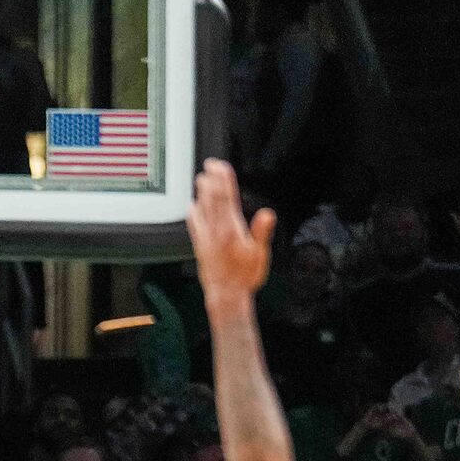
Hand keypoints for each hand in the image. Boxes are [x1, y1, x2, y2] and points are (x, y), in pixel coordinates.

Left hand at [187, 159, 275, 300]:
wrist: (225, 295)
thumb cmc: (244, 278)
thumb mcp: (259, 256)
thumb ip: (262, 233)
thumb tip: (267, 215)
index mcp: (231, 230)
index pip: (226, 199)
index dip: (223, 180)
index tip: (222, 166)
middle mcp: (215, 231)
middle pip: (212, 199)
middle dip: (211, 180)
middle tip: (210, 165)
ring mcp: (206, 238)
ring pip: (202, 209)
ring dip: (201, 192)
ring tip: (201, 178)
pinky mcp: (200, 246)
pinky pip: (194, 224)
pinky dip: (193, 212)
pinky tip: (192, 205)